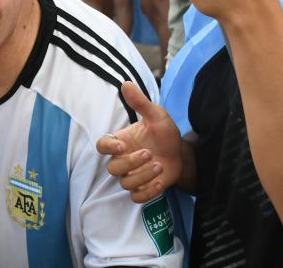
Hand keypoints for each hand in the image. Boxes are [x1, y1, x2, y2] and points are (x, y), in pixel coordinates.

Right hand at [96, 82, 182, 202]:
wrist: (181, 153)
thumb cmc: (164, 133)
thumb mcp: (156, 115)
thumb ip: (141, 103)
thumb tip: (126, 84)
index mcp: (121, 141)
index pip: (101, 146)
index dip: (108, 148)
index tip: (122, 145)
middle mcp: (123, 159)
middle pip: (112, 168)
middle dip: (130, 163)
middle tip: (149, 154)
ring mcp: (132, 175)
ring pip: (125, 184)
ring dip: (142, 176)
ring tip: (159, 165)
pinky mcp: (143, 189)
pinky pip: (136, 197)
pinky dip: (147, 192)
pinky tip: (160, 181)